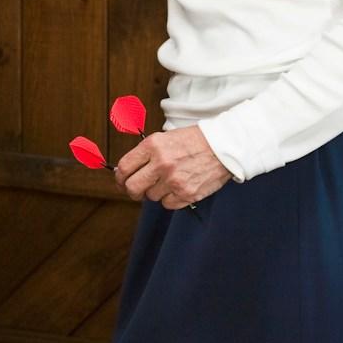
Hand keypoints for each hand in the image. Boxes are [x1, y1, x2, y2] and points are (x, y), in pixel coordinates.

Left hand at [114, 127, 231, 210]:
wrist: (223, 147)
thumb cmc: (195, 141)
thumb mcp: (166, 138)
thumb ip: (146, 154)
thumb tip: (126, 172)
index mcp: (153, 146)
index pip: (124, 167)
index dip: (120, 177)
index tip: (122, 181)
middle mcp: (161, 163)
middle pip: (132, 187)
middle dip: (132, 191)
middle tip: (137, 190)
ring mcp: (173, 180)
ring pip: (151, 197)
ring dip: (156, 192)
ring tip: (169, 181)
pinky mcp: (186, 194)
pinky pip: (167, 204)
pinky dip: (170, 199)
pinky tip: (179, 187)